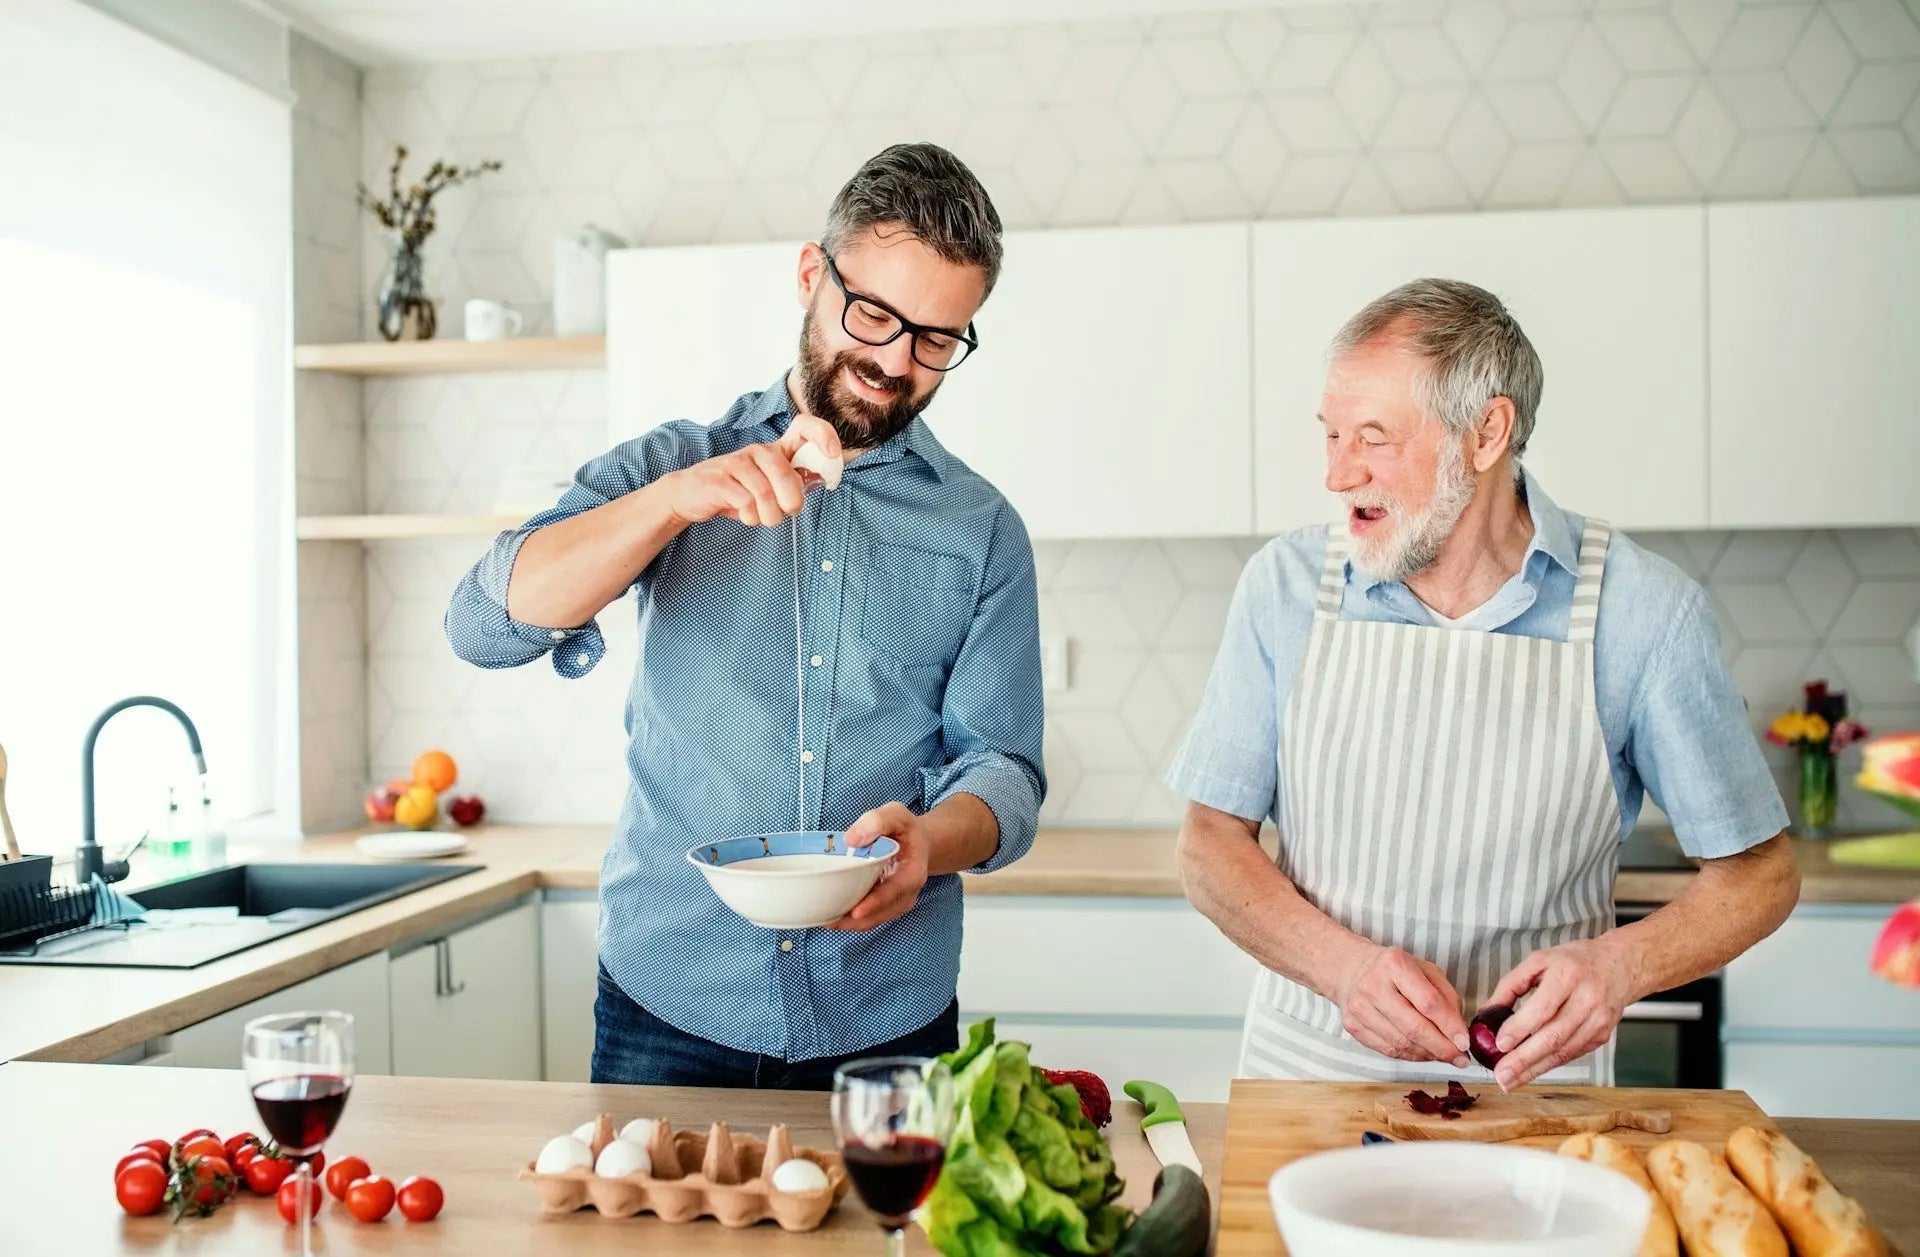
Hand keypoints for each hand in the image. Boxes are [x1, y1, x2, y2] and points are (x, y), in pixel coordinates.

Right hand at [661, 414, 841, 527]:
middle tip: (786, 512)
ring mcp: (738, 463)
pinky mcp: (720, 479)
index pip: (804, 427)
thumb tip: (819, 481)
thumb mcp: (768, 487)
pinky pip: (747, 503)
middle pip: (787, 476)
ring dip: (768, 516)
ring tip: (760, 517)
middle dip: (792, 503)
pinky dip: (750, 517)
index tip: (834, 454)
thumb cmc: (735, 492)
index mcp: (775, 451)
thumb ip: (792, 483)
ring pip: (767, 494)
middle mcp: (758, 451)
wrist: (690, 495)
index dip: (824, 435)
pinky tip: (743, 515)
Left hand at [826, 803, 928, 930]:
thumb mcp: (896, 814)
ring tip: (823, 919)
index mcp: (914, 873)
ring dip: (848, 923)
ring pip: (871, 920)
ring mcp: (896, 903)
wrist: (916, 842)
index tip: (856, 912)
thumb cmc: (905, 829)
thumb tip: (852, 840)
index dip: (875, 903)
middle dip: (854, 921)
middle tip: (826, 920)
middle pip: (880, 914)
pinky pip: (867, 918)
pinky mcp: (884, 907)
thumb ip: (877, 821)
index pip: (894, 892)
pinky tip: (830, 914)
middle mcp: (907, 894)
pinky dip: (849, 919)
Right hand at [1332, 945, 1470, 1065]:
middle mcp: (1373, 985)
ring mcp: (1359, 1007)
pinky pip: (1387, 1050)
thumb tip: (1459, 1033)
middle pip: (1414, 1028)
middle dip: (1442, 1048)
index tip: (1465, 1043)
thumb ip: (1446, 997)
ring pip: (1401, 1044)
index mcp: (1395, 964)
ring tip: (1443, 1055)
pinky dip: (1410, 1056)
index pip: (1429, 1003)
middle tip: (1459, 1059)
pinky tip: (1423, 1053)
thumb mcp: (1426, 970)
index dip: (1450, 1027)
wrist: (1350, 968)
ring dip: (1428, 1055)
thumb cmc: (1395, 970)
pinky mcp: (1352, 1025)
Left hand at [1485, 937, 1635, 1089]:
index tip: (1500, 1044)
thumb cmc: (1575, 962)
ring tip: (1510, 1081)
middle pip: (1553, 1036)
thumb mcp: (1539, 961)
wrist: (1619, 965)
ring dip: (1534, 1069)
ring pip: (1564, 1051)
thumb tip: (1487, 1013)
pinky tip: (1531, 1071)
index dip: (1521, 1028)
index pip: (1542, 1008)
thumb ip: (1510, 985)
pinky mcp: (1602, 1035)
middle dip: (1524, 1060)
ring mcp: (1597, 1020)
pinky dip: (1549, 1064)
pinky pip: (1572, 1054)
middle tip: (1501, 1074)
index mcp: (1568, 975)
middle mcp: (1587, 999)